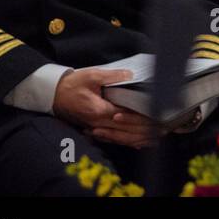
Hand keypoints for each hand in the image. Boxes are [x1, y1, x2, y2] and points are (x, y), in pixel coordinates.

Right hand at [52, 68, 167, 148]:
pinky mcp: (95, 128)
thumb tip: (130, 75)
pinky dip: (127, 141)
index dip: (144, 117)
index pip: (127, 117)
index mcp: (100, 111)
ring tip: (157, 136)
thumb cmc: (73, 84)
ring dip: (139, 137)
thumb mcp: (92, 75)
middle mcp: (99, 123)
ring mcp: (96, 127)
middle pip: (127, 130)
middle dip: (146, 129)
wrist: (53, 94)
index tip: (160, 115)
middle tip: (165, 127)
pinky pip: (114, 138)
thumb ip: (112, 76)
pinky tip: (140, 143)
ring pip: (121, 137)